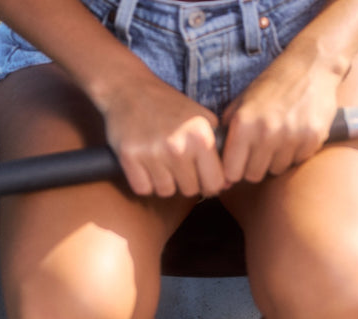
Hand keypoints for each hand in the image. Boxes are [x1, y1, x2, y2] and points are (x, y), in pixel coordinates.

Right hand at [99, 78, 226, 197]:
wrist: (129, 88)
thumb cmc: (168, 106)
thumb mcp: (201, 118)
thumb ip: (218, 149)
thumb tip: (228, 184)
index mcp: (201, 136)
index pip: (215, 183)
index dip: (209, 183)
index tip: (202, 175)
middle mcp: (178, 146)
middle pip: (190, 190)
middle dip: (185, 181)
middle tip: (176, 163)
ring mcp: (152, 153)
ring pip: (166, 191)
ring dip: (163, 181)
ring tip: (160, 160)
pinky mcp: (129, 156)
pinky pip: (143, 188)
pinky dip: (144, 181)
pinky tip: (144, 162)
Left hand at [220, 50, 343, 183]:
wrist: (311, 65)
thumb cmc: (273, 84)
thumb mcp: (243, 101)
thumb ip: (229, 129)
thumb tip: (216, 159)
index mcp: (244, 124)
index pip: (231, 171)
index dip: (233, 169)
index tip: (238, 163)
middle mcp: (267, 133)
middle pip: (254, 175)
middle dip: (254, 166)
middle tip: (259, 150)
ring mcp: (291, 137)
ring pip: (276, 170)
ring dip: (276, 159)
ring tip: (279, 137)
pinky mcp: (312, 139)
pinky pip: (297, 161)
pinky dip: (295, 152)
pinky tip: (296, 133)